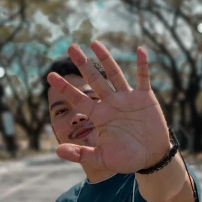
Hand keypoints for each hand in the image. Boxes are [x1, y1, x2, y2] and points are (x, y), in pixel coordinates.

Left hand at [47, 41, 170, 173]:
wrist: (151, 157)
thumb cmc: (126, 159)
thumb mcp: (102, 159)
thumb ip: (81, 154)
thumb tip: (57, 151)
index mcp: (99, 115)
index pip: (78, 98)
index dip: (65, 87)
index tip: (50, 76)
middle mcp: (111, 102)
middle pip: (95, 79)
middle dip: (83, 64)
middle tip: (71, 47)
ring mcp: (128, 98)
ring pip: (115, 73)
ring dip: (106, 58)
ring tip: (94, 43)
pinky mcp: (145, 97)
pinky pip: (143, 78)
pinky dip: (142, 65)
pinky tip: (140, 50)